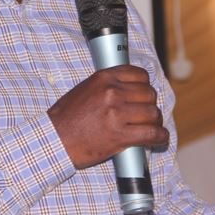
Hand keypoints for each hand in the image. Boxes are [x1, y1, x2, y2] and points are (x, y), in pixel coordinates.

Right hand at [48, 65, 168, 168]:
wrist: (54, 140)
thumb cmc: (66, 118)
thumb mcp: (85, 89)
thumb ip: (106, 86)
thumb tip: (128, 90)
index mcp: (104, 78)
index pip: (139, 75)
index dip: (146, 86)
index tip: (144, 95)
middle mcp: (112, 92)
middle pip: (149, 95)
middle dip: (151, 105)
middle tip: (147, 115)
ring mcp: (117, 114)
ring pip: (153, 114)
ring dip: (156, 122)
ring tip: (152, 128)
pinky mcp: (120, 135)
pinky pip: (152, 133)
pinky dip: (160, 137)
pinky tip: (160, 139)